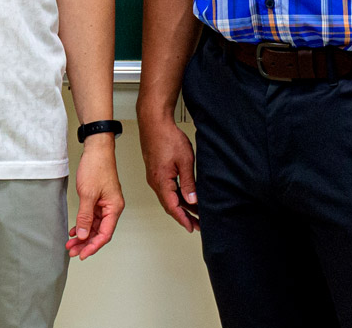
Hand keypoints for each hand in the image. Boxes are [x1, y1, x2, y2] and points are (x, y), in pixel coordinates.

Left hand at [67, 137, 123, 258]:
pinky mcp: (98, 200)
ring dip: (83, 235)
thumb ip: (85, 217)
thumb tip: (83, 235)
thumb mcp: (87, 194)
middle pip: (100, 232)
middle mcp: (112, 208)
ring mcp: (105, 204)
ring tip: (70, 244)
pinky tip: (74, 231)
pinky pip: (91, 217)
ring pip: (94, 226)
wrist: (96, 150)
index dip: (93, 246)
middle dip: (86, 243)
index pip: (105, 234)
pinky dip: (83, 225)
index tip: (82, 254)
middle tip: (72, 251)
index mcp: (114, 208)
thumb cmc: (96, 167)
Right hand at [138, 106, 199, 231]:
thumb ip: (188, 182)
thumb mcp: (185, 161)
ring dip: (181, 205)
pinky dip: (177, 195)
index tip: (191, 228)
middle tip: (196, 224)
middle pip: (170, 205)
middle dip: (184, 216)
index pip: (172, 207)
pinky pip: (167, 188)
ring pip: (169, 197)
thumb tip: (192, 200)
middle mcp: (155, 181)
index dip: (183, 219)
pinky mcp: (156, 171)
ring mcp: (154, 176)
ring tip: (194, 212)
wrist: (154, 123)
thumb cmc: (166, 137)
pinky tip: (185, 196)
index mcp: (161, 181)